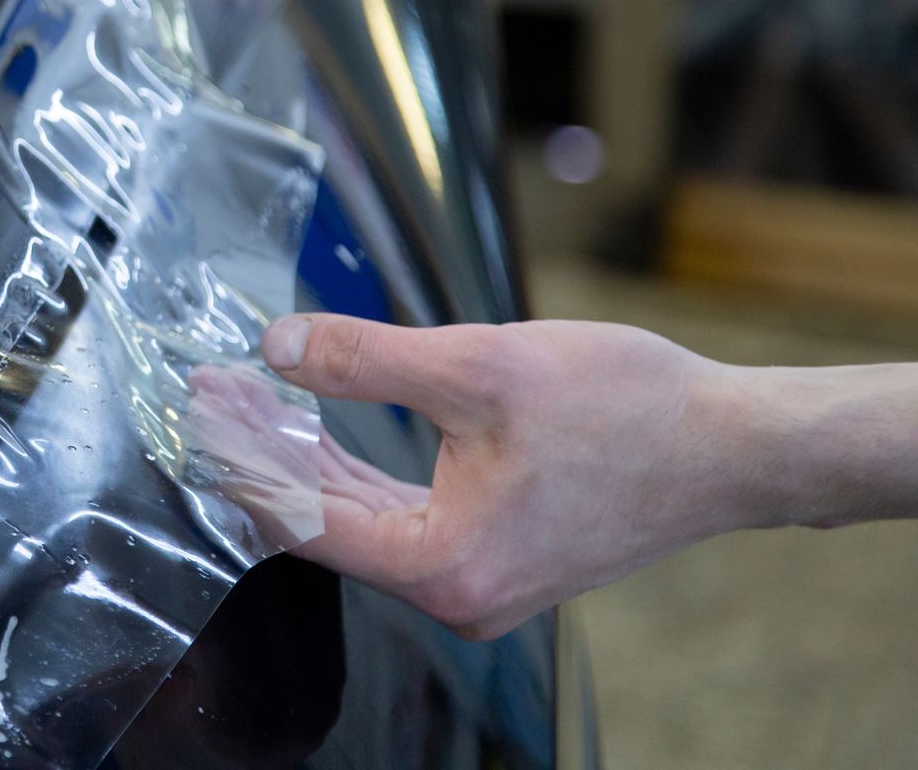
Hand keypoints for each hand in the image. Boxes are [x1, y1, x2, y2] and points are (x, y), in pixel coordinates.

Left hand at [202, 315, 761, 639]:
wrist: (733, 446)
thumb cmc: (627, 410)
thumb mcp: (479, 367)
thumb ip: (365, 360)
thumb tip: (276, 344)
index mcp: (440, 564)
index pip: (299, 514)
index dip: (240, 452)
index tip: (199, 395)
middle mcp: (451, 590)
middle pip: (319, 518)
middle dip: (259, 449)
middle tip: (208, 385)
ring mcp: (473, 578)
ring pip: (356, 515)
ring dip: (300, 456)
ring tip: (245, 394)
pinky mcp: (492, 552)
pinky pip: (397, 514)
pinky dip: (352, 470)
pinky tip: (313, 426)